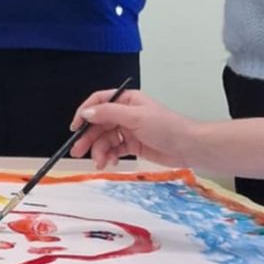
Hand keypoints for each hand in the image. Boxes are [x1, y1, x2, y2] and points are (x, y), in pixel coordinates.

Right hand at [68, 88, 197, 171]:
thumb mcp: (135, 117)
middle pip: (99, 124)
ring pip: (105, 139)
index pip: (98, 103)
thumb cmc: (167, 127)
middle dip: (88, 138)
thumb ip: (108, 114)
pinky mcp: (133, 145)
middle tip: (78, 152)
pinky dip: (110, 156)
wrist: (188, 147)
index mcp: (126, 101)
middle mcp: (125, 114)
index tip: (75, 127)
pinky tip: (111, 162)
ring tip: (100, 163)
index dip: (84, 113)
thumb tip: (86, 113)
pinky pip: (114, 149)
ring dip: (99, 151)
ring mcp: (129, 130)